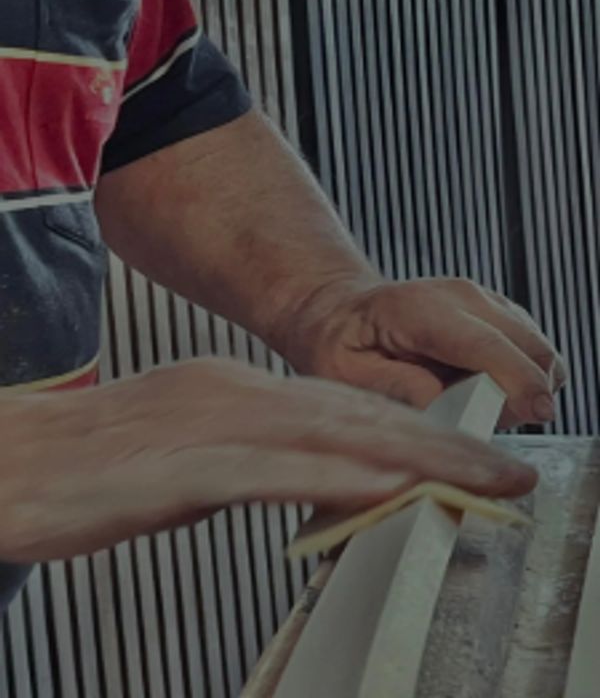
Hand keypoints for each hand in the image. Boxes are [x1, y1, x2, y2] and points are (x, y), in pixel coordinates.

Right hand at [0, 358, 535, 561]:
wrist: (18, 458)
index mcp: (236, 391)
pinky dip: (336, 477)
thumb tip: (307, 475)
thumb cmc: (100, 461)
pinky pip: (274, 471)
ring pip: (331, 437)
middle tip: (502, 464)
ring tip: (478, 475)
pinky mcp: (184, 468)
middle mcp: (234, 396)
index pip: (343, 408)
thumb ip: (252, 454)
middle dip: (440, 441)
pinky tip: (385, 483)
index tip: (464, 452)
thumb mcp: (194, 449)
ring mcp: (212, 426)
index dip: (413, 430)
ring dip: (414, 457)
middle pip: (355, 415)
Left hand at [282, 277, 565, 426]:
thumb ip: (396, 387)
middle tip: (483, 421)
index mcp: (418, 309)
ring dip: (524, 386)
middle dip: (525, 393)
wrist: (343, 310)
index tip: (537, 414)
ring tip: (474, 402)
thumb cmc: (340, 345)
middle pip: (527, 345)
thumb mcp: (347, 374)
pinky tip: (480, 386)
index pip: (484, 343)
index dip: (518, 380)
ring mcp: (482, 298)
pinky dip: (520, 375)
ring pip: (538, 348)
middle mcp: (460, 295)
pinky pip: (531, 348)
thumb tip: (445, 404)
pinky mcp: (496, 310)